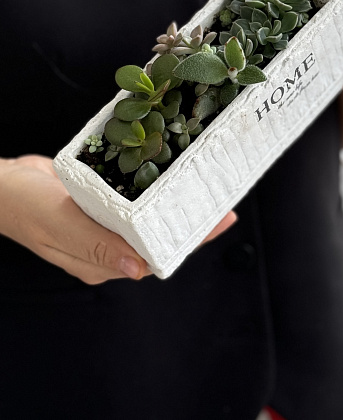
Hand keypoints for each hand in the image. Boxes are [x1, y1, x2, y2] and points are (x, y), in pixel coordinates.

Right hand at [0, 155, 236, 284]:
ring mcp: (103, 223)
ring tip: (206, 184)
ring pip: (149, 216)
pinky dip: (153, 186)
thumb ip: (95, 244)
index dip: (188, 239)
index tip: (219, 220)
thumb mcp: (57, 223)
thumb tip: (138, 268)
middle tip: (223, 199)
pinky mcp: (99, 202)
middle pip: (159, 236)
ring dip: (175, 202)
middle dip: (191, 220)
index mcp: (101, 261)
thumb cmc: (23, 205)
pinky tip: (170, 172)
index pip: (156, 255)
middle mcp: (107, 245)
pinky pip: (133, 197)